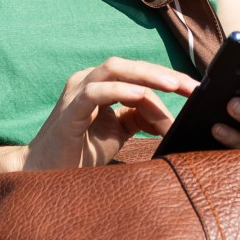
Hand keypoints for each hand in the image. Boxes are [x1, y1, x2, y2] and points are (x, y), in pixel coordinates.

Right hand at [26, 58, 197, 170]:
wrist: (43, 174)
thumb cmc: (82, 151)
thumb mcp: (119, 131)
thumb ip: (141, 118)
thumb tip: (172, 116)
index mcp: (101, 84)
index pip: (140, 73)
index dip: (169, 79)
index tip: (196, 91)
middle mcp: (88, 81)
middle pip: (131, 65)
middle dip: (164, 74)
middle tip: (192, 86)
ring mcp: (76, 93)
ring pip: (115, 69)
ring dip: (147, 76)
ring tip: (174, 86)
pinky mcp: (69, 111)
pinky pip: (95, 92)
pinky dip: (121, 90)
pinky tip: (142, 96)